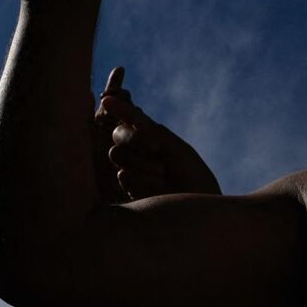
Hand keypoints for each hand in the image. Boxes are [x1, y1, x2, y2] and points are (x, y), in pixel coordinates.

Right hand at [95, 68, 221, 199]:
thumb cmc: (190, 172)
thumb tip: (105, 99)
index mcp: (148, 136)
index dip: (133, 120)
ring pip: (117, 154)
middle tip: (157, 150)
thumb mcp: (168, 143)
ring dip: (144, 162)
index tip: (153, 139)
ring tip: (163, 175)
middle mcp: (136, 152)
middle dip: (138, 140)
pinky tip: (159, 190)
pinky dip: (144, 180)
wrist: (202, 207)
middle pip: (118, 133)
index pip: (127, 117)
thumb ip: (139, 124)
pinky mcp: (127, 192)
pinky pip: (123, 175)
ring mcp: (130, 171)